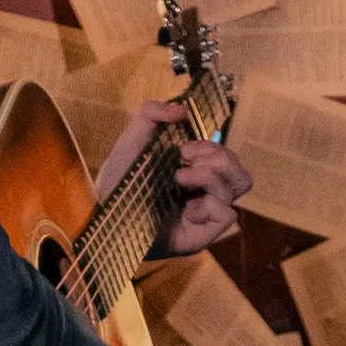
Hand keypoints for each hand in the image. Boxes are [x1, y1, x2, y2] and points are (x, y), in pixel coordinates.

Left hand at [96, 97, 251, 253]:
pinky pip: (227, 215)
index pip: (228, 160)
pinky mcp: (201, 235)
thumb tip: (182, 110)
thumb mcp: (134, 139)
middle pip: (241, 174)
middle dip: (218, 157)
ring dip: (210, 176)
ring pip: (236, 189)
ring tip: (179, 178)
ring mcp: (205, 216)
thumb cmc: (118, 179)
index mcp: (196, 175)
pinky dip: (210, 204)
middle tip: (185, 159)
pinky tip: (186, 208)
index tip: (184, 148)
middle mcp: (205, 196)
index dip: (212, 148)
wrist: (103, 210)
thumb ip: (152, 114)